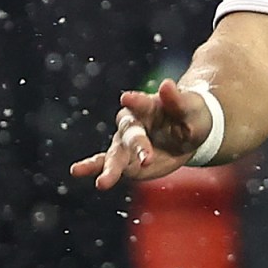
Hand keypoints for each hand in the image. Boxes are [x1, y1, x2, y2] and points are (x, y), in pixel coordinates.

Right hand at [68, 80, 212, 188]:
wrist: (189, 132)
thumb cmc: (190, 114)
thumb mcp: (191, 107)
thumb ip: (177, 100)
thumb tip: (167, 84)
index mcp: (146, 105)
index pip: (140, 103)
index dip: (136, 101)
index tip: (127, 98)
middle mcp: (131, 123)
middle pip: (130, 134)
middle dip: (138, 146)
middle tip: (147, 159)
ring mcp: (125, 142)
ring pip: (115, 154)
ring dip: (110, 168)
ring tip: (102, 182)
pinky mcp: (125, 160)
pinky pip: (105, 163)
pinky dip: (93, 168)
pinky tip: (76, 171)